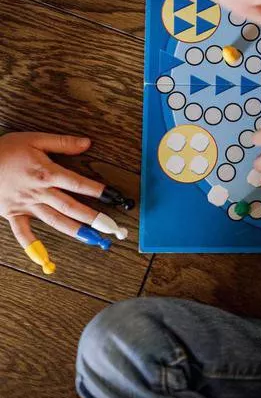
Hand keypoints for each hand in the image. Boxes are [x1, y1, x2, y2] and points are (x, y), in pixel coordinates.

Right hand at [0, 133, 112, 249]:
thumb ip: (62, 142)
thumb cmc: (3, 150)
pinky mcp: (12, 213)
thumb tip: (87, 143)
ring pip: (54, 220)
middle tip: (110, 227)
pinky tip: (44, 258)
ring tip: (92, 239)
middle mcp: (38, 192)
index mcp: (45, 173)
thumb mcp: (33, 139)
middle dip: (92, 217)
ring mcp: (25, 205)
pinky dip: (33, 246)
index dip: (96, 190)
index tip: (112, 196)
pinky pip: (23, 232)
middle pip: (70, 206)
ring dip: (74, 231)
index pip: (77, 183)